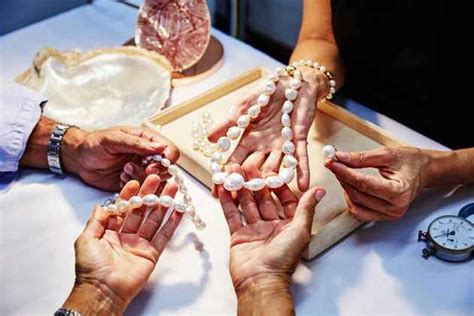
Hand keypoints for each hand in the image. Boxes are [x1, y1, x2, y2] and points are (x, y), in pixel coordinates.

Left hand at [63, 125, 178, 190]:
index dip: (167, 160)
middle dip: (152, 173)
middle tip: (131, 168)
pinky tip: (121, 180)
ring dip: (140, 179)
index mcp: (147, 140)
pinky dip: (134, 188)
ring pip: (157, 182)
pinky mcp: (135, 183)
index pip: (170, 150)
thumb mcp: (113, 139)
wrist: (80, 159)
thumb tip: (160, 146)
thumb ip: (137, 143)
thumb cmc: (94, 144)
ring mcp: (143, 170)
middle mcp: (149, 156)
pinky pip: (145, 191)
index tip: (153, 166)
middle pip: (167, 169)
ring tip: (123, 171)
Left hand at [63, 175, 182, 313]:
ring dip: (163, 204)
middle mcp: (126, 236)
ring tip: (172, 188)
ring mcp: (140, 244)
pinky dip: (172, 223)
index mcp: (109, 232)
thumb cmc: (90, 269)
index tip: (136, 182)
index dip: (130, 194)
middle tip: (157, 179)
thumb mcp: (86, 239)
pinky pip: (164, 236)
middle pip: (141, 211)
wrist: (102, 291)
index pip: (123, 208)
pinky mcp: (151, 254)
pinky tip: (178, 211)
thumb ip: (96, 220)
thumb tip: (102, 204)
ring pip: (154, 219)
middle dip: (149, 194)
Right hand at [209, 67, 327, 190]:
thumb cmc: (266, 92)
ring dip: (274, 180)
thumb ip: (229, 123)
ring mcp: (282, 145)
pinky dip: (302, 171)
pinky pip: (300, 158)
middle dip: (249, 184)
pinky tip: (304, 185)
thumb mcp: (244, 106)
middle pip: (255, 169)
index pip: (235, 161)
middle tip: (243, 199)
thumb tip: (209, 138)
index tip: (218, 190)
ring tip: (270, 193)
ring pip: (276, 167)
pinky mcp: (299, 140)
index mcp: (248, 140)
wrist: (292, 81)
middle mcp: (264, 147)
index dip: (227, 175)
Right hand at [218, 164, 325, 314]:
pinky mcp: (239, 235)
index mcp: (288, 224)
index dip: (276, 184)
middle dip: (255, 182)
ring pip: (246, 204)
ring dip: (239, 188)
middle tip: (247, 165)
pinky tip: (222, 188)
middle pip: (262, 199)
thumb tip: (319, 190)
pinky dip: (227, 202)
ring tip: (232, 172)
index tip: (269, 170)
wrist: (260, 281)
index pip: (283, 198)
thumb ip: (306, 208)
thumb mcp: (300, 230)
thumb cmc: (283, 259)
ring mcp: (254, 229)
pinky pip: (232, 215)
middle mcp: (272, 225)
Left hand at [325, 146, 430, 220]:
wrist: (424, 171)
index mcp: (400, 192)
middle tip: (334, 164)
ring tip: (344, 173)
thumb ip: (361, 158)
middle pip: (358, 195)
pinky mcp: (383, 216)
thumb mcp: (387, 154)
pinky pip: (359, 212)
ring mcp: (389, 214)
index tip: (332, 163)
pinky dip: (352, 200)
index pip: (364, 183)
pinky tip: (351, 187)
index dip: (345, 172)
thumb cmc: (411, 162)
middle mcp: (395, 207)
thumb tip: (340, 158)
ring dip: (346, 189)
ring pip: (356, 205)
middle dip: (343, 178)